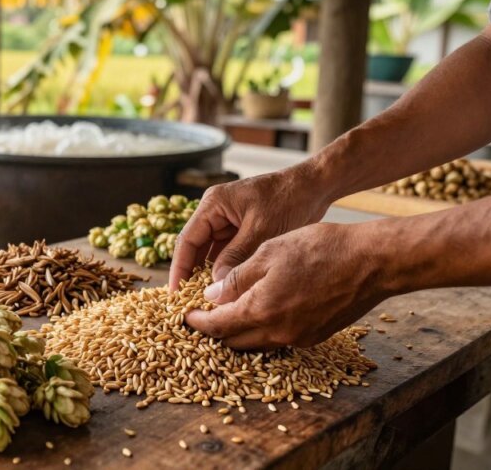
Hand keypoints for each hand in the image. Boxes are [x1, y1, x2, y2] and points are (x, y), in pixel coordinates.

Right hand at [169, 164, 332, 288]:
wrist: (315, 186)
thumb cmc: (289, 199)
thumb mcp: (261, 230)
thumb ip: (237, 256)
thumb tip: (217, 285)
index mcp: (213, 204)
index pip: (187, 240)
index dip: (179, 268)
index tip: (175, 293)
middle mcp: (215, 212)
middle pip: (195, 247)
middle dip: (191, 274)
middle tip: (188, 302)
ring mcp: (228, 221)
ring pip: (211, 253)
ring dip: (209, 274)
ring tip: (205, 301)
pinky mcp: (241, 230)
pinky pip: (226, 253)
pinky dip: (226, 270)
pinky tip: (226, 289)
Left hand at [184, 223, 387, 348]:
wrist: (373, 261)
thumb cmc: (321, 248)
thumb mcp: (269, 252)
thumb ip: (237, 278)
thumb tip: (212, 296)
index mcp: (261, 310)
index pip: (217, 326)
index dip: (197, 322)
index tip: (184, 316)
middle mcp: (279, 332)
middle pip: (234, 341)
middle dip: (215, 330)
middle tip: (203, 314)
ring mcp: (300, 337)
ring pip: (257, 343)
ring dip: (239, 331)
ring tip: (229, 311)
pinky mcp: (316, 336)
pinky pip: (279, 339)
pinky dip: (263, 329)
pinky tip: (261, 311)